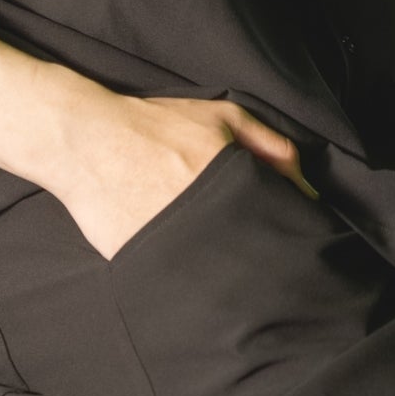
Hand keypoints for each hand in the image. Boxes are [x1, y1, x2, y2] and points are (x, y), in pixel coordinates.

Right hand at [50, 92, 319, 261]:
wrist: (86, 140)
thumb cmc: (154, 125)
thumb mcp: (222, 116)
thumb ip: (270, 145)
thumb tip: (307, 188)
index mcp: (231, 179)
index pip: (279, 220)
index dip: (289, 232)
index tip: (294, 238)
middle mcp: (206, 213)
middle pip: (254, 252)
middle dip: (261, 255)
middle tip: (260, 252)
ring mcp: (175, 239)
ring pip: (221, 272)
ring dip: (226, 269)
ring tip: (221, 256)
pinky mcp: (146, 259)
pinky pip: (181, 279)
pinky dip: (188, 276)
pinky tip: (187, 262)